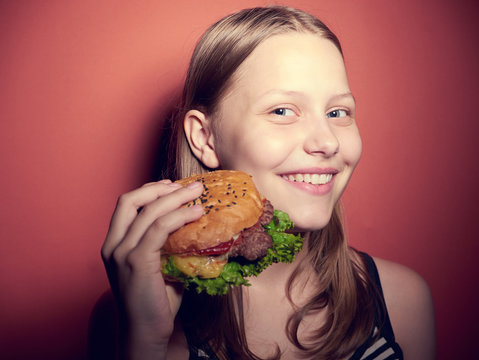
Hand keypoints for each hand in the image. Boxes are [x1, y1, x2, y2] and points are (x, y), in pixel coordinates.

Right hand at [101, 180, 203, 357]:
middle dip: (159, 188)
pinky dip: (180, 215)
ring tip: (198, 193)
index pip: (125, 205)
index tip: (170, 186)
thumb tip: (194, 226)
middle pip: (130, 200)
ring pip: (148, 211)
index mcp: (114, 245)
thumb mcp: (157, 267)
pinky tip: (196, 213)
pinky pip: (160, 228)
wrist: (145, 333)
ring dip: (176, 197)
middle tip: (187, 186)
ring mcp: (122, 253)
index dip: (148, 190)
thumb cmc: (154, 302)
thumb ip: (166, 245)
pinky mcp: (137, 262)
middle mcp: (113, 246)